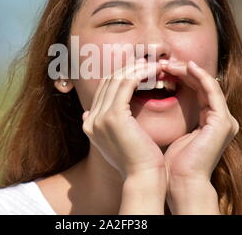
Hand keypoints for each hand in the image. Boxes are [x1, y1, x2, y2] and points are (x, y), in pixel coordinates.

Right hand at [82, 59, 165, 179]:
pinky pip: (126, 84)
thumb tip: (87, 114)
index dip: (121, 77)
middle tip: (147, 63)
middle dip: (128, 69)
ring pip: (117, 79)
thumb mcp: (114, 140)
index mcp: (90, 124)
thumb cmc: (137, 161)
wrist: (142, 177)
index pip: (104, 91)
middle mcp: (91, 119)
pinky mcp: (114, 116)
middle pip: (108, 82)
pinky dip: (140, 74)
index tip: (139, 70)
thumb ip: (102, 126)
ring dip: (137, 69)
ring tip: (154, 65)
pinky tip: (153, 71)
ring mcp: (100, 117)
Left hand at [161, 60, 239, 212]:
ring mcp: (224, 120)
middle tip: (161, 63)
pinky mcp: (222, 121)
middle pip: (201, 84)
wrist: (180, 182)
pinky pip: (212, 90)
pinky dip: (199, 76)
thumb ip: (167, 115)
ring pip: (206, 83)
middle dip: (181, 71)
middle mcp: (220, 118)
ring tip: (168, 63)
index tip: (157, 70)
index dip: (178, 76)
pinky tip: (185, 67)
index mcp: (209, 121)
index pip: (195, 89)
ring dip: (187, 70)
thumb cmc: (170, 162)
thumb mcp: (168, 131)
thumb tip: (138, 102)